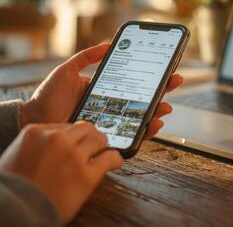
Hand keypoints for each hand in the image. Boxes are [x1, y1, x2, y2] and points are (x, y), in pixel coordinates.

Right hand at [0, 122, 122, 223]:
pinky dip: (114, 159)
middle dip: (90, 136)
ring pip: (100, 139)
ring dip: (102, 146)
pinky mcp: (87, 175)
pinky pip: (110, 158)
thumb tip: (56, 143)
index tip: (76, 142)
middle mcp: (57, 140)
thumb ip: (38, 145)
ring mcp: (74, 156)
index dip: (72, 136)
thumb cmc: (12, 187)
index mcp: (36, 132)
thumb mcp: (17, 155)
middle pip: (86, 128)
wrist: (13, 211)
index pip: (65, 126)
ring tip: (102, 152)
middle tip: (93, 145)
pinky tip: (114, 162)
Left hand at [20, 44, 183, 137]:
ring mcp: (112, 122)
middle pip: (145, 97)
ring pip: (143, 116)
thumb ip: (87, 57)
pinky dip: (148, 130)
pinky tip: (155, 123)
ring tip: (166, 105)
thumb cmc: (48, 96)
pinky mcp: (110, 137)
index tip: (166, 65)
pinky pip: (133, 135)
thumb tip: (108, 43)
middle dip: (163, 89)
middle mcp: (113, 105)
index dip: (152, 74)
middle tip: (175, 80)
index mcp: (107, 89)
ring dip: (159, 110)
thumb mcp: (67, 70)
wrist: (35, 120)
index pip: (135, 81)